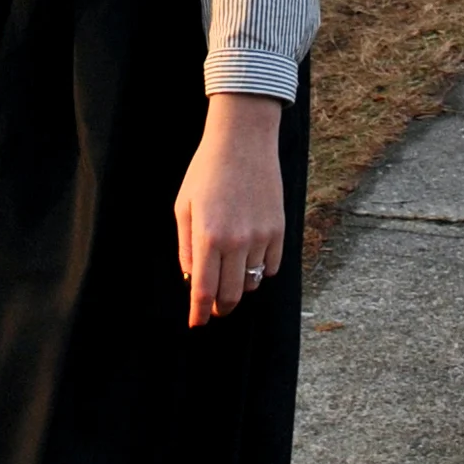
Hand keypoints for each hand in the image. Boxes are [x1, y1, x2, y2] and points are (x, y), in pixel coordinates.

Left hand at [174, 97, 286, 324]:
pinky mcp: (279, 230)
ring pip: (252, 283)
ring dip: (239, 286)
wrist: (243, 140)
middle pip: (231, 294)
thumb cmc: (206, 171)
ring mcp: (261, 237)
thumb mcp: (184, 207)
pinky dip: (260, 271)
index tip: (197, 323)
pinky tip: (250, 259)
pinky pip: (271, 267)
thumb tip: (192, 279)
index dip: (200, 312)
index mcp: (208, 236)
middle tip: (214, 307)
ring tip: (230, 274)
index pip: (204, 290)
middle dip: (220, 306)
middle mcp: (237, 241)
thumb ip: (186, 247)